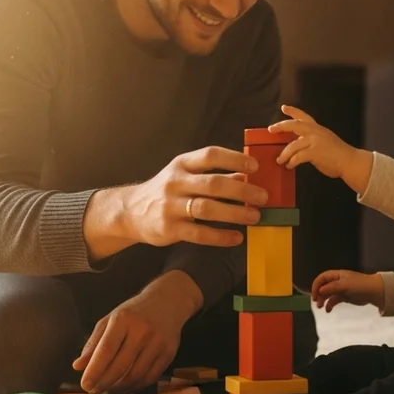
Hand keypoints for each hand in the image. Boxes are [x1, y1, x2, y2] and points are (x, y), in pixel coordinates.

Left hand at [72, 290, 185, 393]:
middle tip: (94, 391)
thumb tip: (78, 367)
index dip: (94, 371)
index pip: (106, 350)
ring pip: (135, 375)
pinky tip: (126, 386)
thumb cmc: (133, 312)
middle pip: (120, 366)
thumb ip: (94, 343)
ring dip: (120, 387)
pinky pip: (150, 377)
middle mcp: (142, 331)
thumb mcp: (110, 320)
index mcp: (123, 320)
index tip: (85, 385)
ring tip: (109, 390)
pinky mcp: (169, 353)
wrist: (168, 302)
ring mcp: (158, 343)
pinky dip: (136, 386)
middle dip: (104, 383)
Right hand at [121, 146, 268, 248]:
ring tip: (255, 217)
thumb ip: (214, 176)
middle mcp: (175, 183)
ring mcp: (171, 206)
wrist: (130, 212)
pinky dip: (220, 237)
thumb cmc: (166, 191)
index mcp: (182, 165)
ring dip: (234, 213)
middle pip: (213, 184)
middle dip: (241, 190)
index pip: (210, 155)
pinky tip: (236, 238)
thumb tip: (246, 178)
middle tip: (263, 197)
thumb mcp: (185, 176)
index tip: (255, 167)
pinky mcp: (169, 229)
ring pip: (207, 209)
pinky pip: (199, 234)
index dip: (234, 159)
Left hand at [268, 105, 373, 192]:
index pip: (303, 116)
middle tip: (271, 129)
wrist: (350, 161)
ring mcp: (315, 141)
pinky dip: (292, 162)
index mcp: (318, 129)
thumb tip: (297, 146)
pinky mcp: (315, 152)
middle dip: (281, 126)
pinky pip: (298, 157)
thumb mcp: (325, 141)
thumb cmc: (338, 155)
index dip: (293, 111)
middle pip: (294, 125)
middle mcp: (315, 132)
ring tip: (280, 160)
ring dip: (284, 154)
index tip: (284, 107)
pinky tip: (290, 165)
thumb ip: (312, 141)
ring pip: (293, 145)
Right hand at [310, 269, 384, 312]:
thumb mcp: (345, 285)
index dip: (316, 285)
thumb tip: (320, 290)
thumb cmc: (360, 285)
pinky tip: (328, 310)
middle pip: (324, 286)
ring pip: (328, 294)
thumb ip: (332, 287)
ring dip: (323, 300)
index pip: (322, 278)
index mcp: (337, 275)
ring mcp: (341, 289)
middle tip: (316, 303)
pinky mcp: (345, 297)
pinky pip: (334, 300)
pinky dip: (330, 305)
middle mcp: (338, 281)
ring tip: (321, 307)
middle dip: (318, 294)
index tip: (314, 294)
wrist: (375, 292)